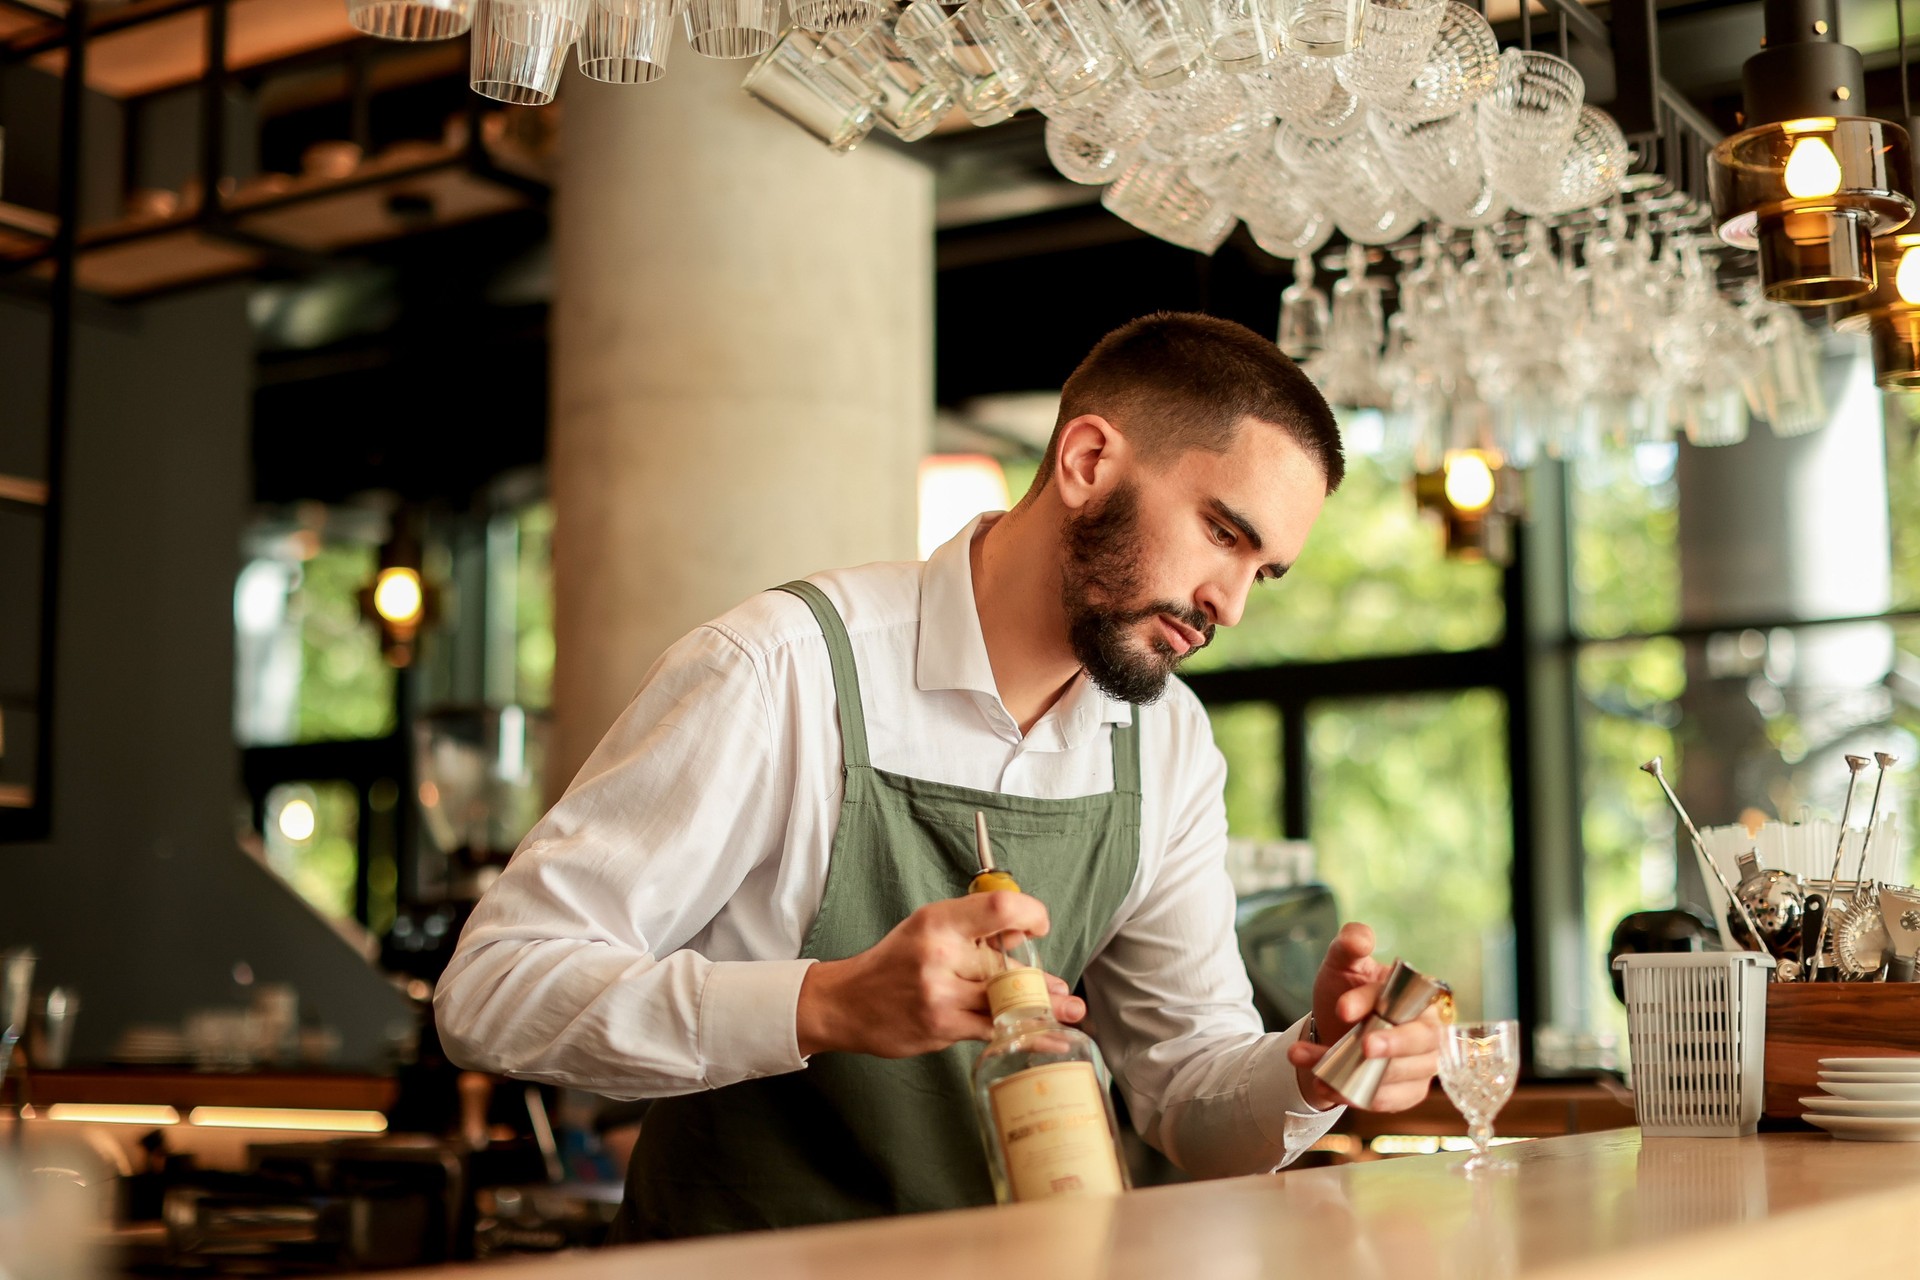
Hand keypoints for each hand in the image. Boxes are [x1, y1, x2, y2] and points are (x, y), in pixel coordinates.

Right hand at [795, 893, 1084, 1057]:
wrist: (847, 1003)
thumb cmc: (893, 963)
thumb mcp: (929, 929)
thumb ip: (974, 931)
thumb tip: (1023, 936)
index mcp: (938, 920)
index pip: (999, 908)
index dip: (1030, 914)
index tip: (1040, 925)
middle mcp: (940, 953)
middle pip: (1007, 963)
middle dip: (1040, 980)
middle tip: (1061, 989)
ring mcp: (941, 993)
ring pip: (1005, 999)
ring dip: (1043, 1008)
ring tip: (1069, 1010)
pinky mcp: (942, 1024)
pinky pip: (993, 1028)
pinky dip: (1023, 1032)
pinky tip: (1045, 1035)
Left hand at [1285, 922, 1441, 1111]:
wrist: (1331, 1032)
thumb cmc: (1344, 993)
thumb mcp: (1341, 965)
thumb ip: (1349, 945)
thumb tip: (1361, 938)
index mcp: (1418, 995)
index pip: (1404, 999)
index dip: (1372, 1003)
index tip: (1341, 1008)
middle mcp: (1428, 1031)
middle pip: (1421, 1042)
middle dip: (1390, 1045)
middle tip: (1362, 1048)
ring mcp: (1421, 1065)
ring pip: (1398, 1074)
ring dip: (1356, 1073)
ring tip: (1313, 1068)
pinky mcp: (1407, 1092)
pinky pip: (1389, 1100)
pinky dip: (1356, 1096)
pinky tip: (1324, 1087)